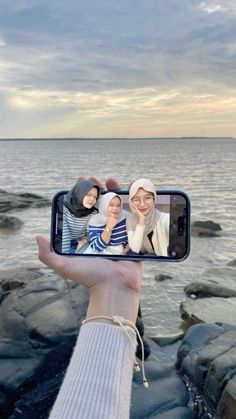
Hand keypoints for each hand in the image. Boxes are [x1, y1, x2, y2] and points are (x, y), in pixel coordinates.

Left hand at [36, 177, 141, 322]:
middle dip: (98, 189)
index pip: (84, 209)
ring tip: (112, 180)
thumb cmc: (89, 277)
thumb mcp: (64, 265)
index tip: (79, 182)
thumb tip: (37, 236)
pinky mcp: (134, 236)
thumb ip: (48, 254)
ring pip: (118, 207)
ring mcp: (119, 232)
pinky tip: (133, 191)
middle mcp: (103, 232)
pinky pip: (137, 216)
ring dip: (116, 191)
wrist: (114, 288)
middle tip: (94, 180)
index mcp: (89, 235)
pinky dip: (136, 203)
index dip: (82, 194)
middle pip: (101, 204)